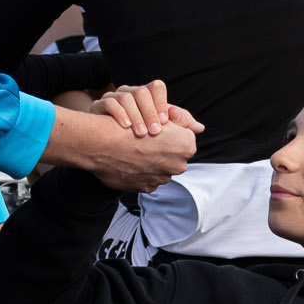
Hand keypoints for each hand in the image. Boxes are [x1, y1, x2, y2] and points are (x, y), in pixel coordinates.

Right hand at [44, 98, 200, 192]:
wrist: (104, 144)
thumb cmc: (131, 125)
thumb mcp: (159, 115)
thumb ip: (182, 121)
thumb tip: (199, 127)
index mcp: (186, 146)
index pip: (185, 140)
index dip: (170, 134)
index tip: (156, 131)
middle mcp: (179, 165)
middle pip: (174, 157)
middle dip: (163, 150)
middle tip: (144, 141)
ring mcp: (163, 178)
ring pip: (160, 168)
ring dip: (151, 162)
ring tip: (134, 151)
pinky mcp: (147, 187)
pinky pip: (148, 179)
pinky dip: (141, 171)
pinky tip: (130, 161)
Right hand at [98, 79, 200, 138]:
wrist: (104, 145)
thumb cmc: (136, 137)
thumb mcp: (160, 131)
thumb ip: (179, 126)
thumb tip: (200, 128)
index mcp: (146, 96)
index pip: (156, 87)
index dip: (161, 103)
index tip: (165, 123)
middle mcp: (130, 93)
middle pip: (142, 92)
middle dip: (149, 113)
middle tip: (154, 132)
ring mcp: (114, 97)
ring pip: (126, 96)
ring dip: (135, 116)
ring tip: (140, 134)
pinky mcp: (99, 106)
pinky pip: (108, 103)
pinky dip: (118, 114)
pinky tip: (125, 128)